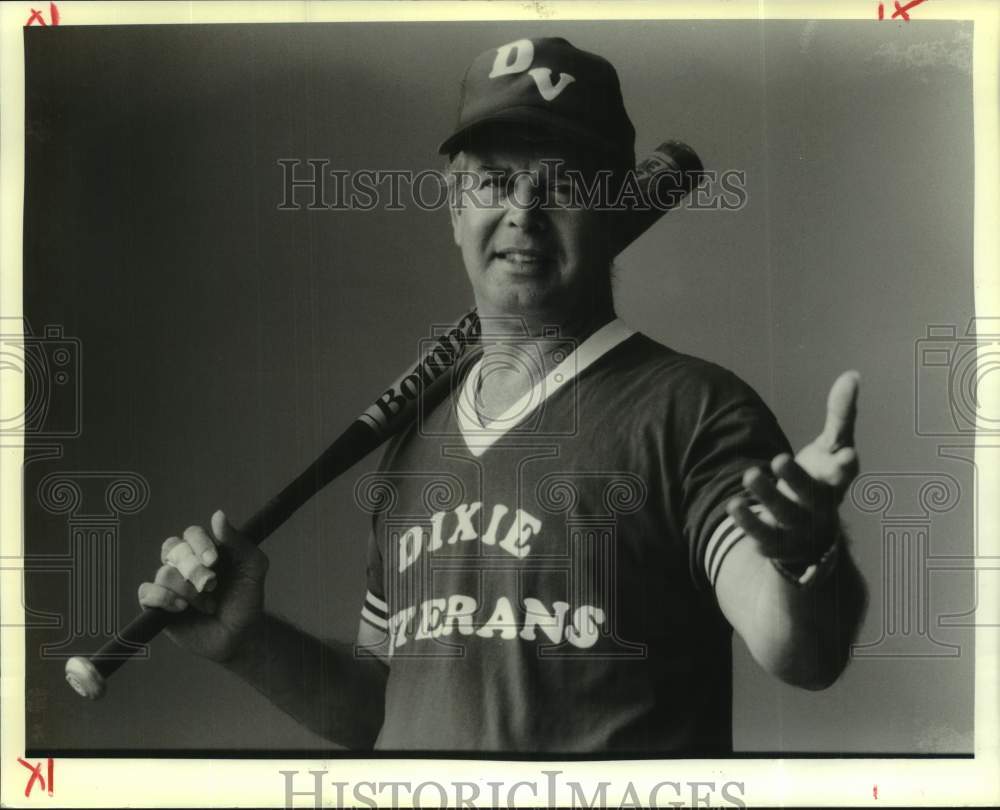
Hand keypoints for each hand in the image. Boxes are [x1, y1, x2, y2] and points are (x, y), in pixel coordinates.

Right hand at [137, 510, 268, 661]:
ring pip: (164, 572)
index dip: (200, 543)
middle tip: (211, 585)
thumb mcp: (253, 568)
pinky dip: (163, 598)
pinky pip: (146, 592)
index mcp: (205, 550)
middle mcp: (184, 563)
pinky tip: (181, 608)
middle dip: (194, 568)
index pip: (192, 533)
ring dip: (188, 591)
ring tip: (207, 606)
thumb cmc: (246, 599)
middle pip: (173, 548)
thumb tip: (217, 515)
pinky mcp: (157, 606)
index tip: (214, 560)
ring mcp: (169, 584)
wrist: (240, 635)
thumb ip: (238, 541)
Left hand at [726, 371, 860, 565]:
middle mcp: (820, 507)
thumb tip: (851, 375)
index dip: (846, 465)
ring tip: (750, 474)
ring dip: (768, 496)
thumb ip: (840, 415)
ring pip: (784, 514)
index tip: (848, 455)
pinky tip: (733, 504)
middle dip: (797, 479)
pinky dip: (748, 522)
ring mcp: (798, 527)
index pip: (845, 473)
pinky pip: (762, 536)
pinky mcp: (777, 543)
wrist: (810, 536)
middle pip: (811, 494)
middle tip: (779, 458)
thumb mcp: (831, 448)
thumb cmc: (821, 480)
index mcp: (835, 482)